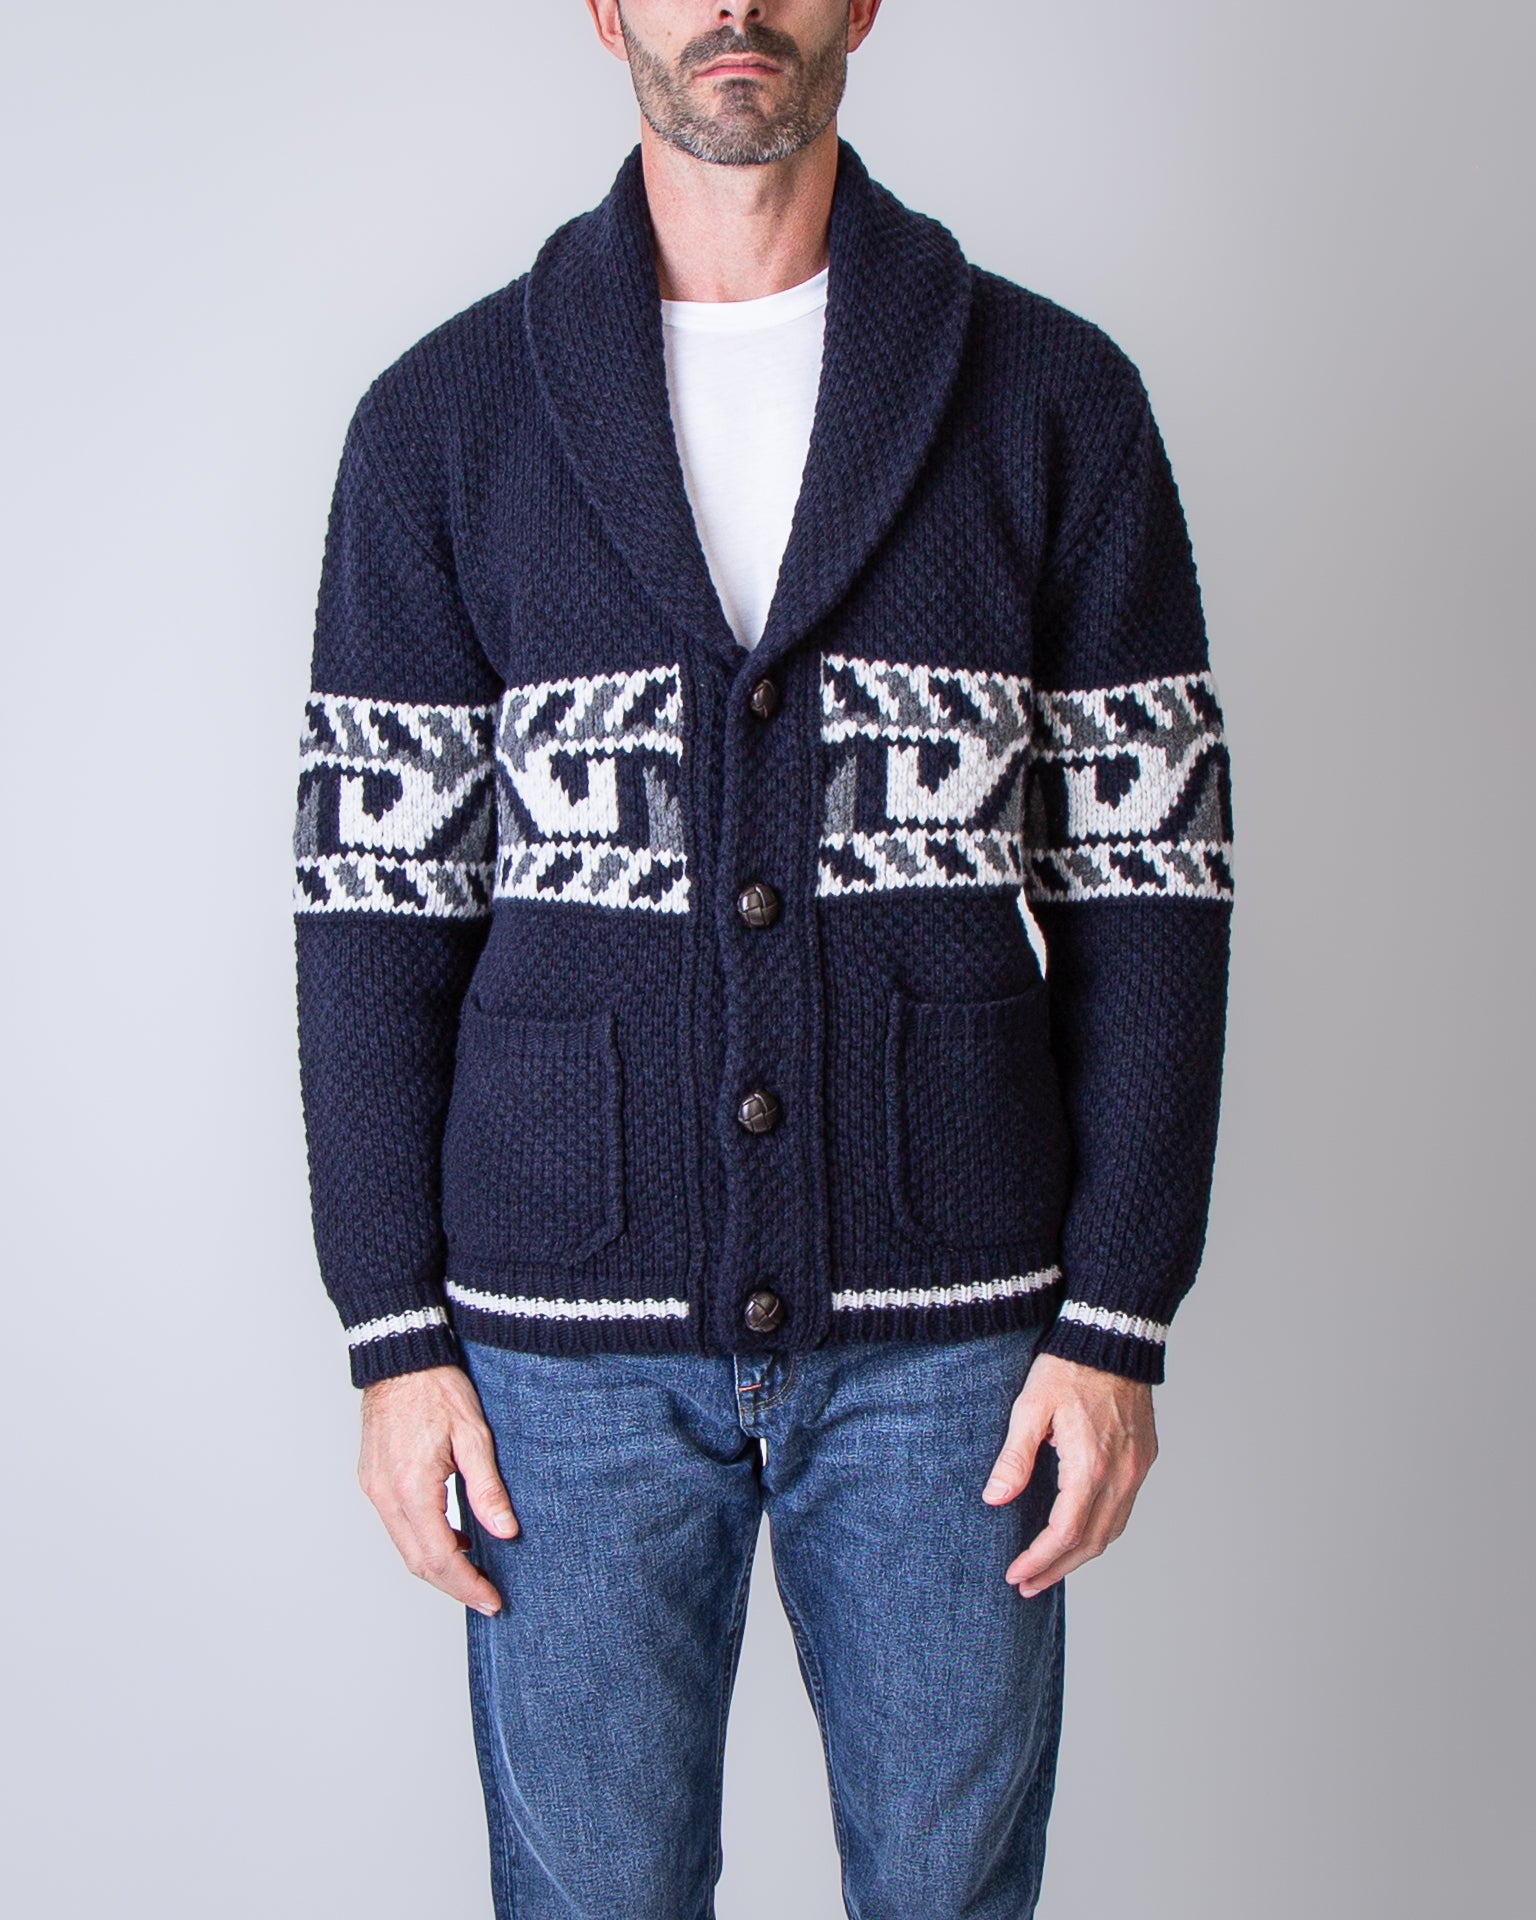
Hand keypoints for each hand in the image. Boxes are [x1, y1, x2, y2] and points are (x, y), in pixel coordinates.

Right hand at [358, 1364, 517, 1615]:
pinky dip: (424, 1541)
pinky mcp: (373, 1480)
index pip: (439, 1556)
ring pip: (405, 1547)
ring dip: (438, 1566)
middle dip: (453, 1585)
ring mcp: (374, 1489)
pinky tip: (452, 1537)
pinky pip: (397, 1526)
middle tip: (487, 1598)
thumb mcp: (474, 1434)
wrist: (401, 1356)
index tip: (492, 1601)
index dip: (467, 1584)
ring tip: (475, 1571)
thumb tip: (505, 1531)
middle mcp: (386, 1495)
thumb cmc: (437, 1387)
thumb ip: (487, 1487)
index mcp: (411, 1487)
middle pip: (418, 1562)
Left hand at [982, 1352, 1156, 1596]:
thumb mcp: (1030, 1407)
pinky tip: (1079, 1535)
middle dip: (1057, 1569)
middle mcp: (1120, 1474)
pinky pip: (1124, 1510)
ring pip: (1112, 1531)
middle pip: (1091, 1543)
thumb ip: (1014, 1456)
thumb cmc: (1067, 1367)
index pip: (1065, 1533)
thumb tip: (995, 1498)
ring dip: (1080, 1556)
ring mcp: (1136, 1469)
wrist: (1113, 1337)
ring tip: (1048, 1569)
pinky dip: (1100, 1532)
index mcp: (1090, 1466)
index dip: (1039, 1560)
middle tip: (1027, 1585)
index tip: (1015, 1574)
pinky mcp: (1142, 1459)